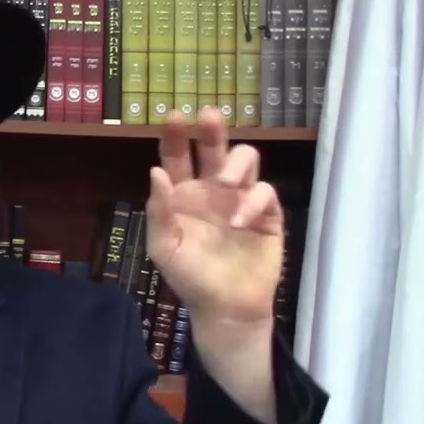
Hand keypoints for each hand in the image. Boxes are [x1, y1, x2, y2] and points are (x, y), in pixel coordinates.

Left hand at [143, 108, 283, 328]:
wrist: (226, 308)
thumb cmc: (190, 277)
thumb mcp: (165, 247)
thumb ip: (159, 210)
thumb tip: (155, 171)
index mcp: (183, 194)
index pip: (177, 157)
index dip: (174, 137)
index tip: (174, 116)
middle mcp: (212, 190)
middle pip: (214, 148)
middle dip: (212, 130)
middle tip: (209, 115)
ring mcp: (241, 198)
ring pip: (246, 160)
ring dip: (236, 163)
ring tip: (224, 182)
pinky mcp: (268, 214)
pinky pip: (265, 192)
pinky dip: (253, 201)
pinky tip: (239, 222)